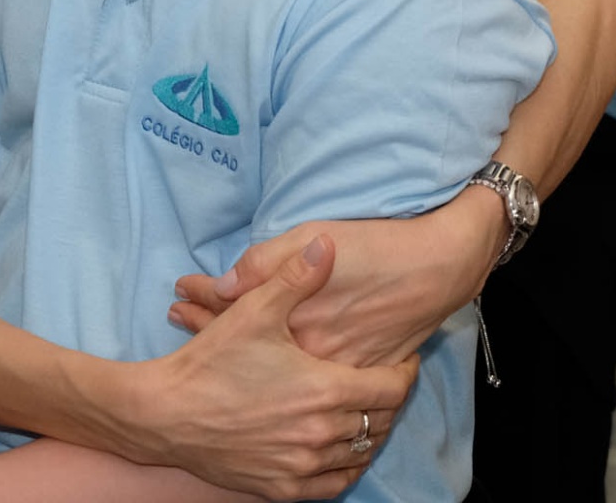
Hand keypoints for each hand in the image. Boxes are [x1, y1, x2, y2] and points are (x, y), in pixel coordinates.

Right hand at [127, 235, 417, 500]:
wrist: (165, 414)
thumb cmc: (210, 362)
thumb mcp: (253, 310)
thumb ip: (295, 276)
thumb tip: (326, 244)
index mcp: (323, 390)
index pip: (392, 388)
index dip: (405, 372)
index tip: (404, 359)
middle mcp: (321, 434)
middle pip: (380, 422)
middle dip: (388, 400)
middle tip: (385, 380)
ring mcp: (303, 466)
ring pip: (360, 454)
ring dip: (369, 432)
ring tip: (365, 410)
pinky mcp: (283, 488)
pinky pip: (333, 485)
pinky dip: (345, 466)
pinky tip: (341, 449)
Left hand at [169, 188, 505, 369]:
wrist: (439, 268)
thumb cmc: (376, 247)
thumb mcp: (314, 237)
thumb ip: (265, 265)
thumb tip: (221, 286)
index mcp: (295, 321)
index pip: (232, 314)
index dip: (200, 301)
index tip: (179, 290)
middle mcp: (309, 354)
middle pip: (244, 346)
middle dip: (205, 327)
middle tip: (176, 313)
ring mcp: (334, 371)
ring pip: (271, 365)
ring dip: (234, 350)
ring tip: (202, 340)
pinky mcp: (356, 375)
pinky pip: (307, 378)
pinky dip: (279, 369)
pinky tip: (264, 366)